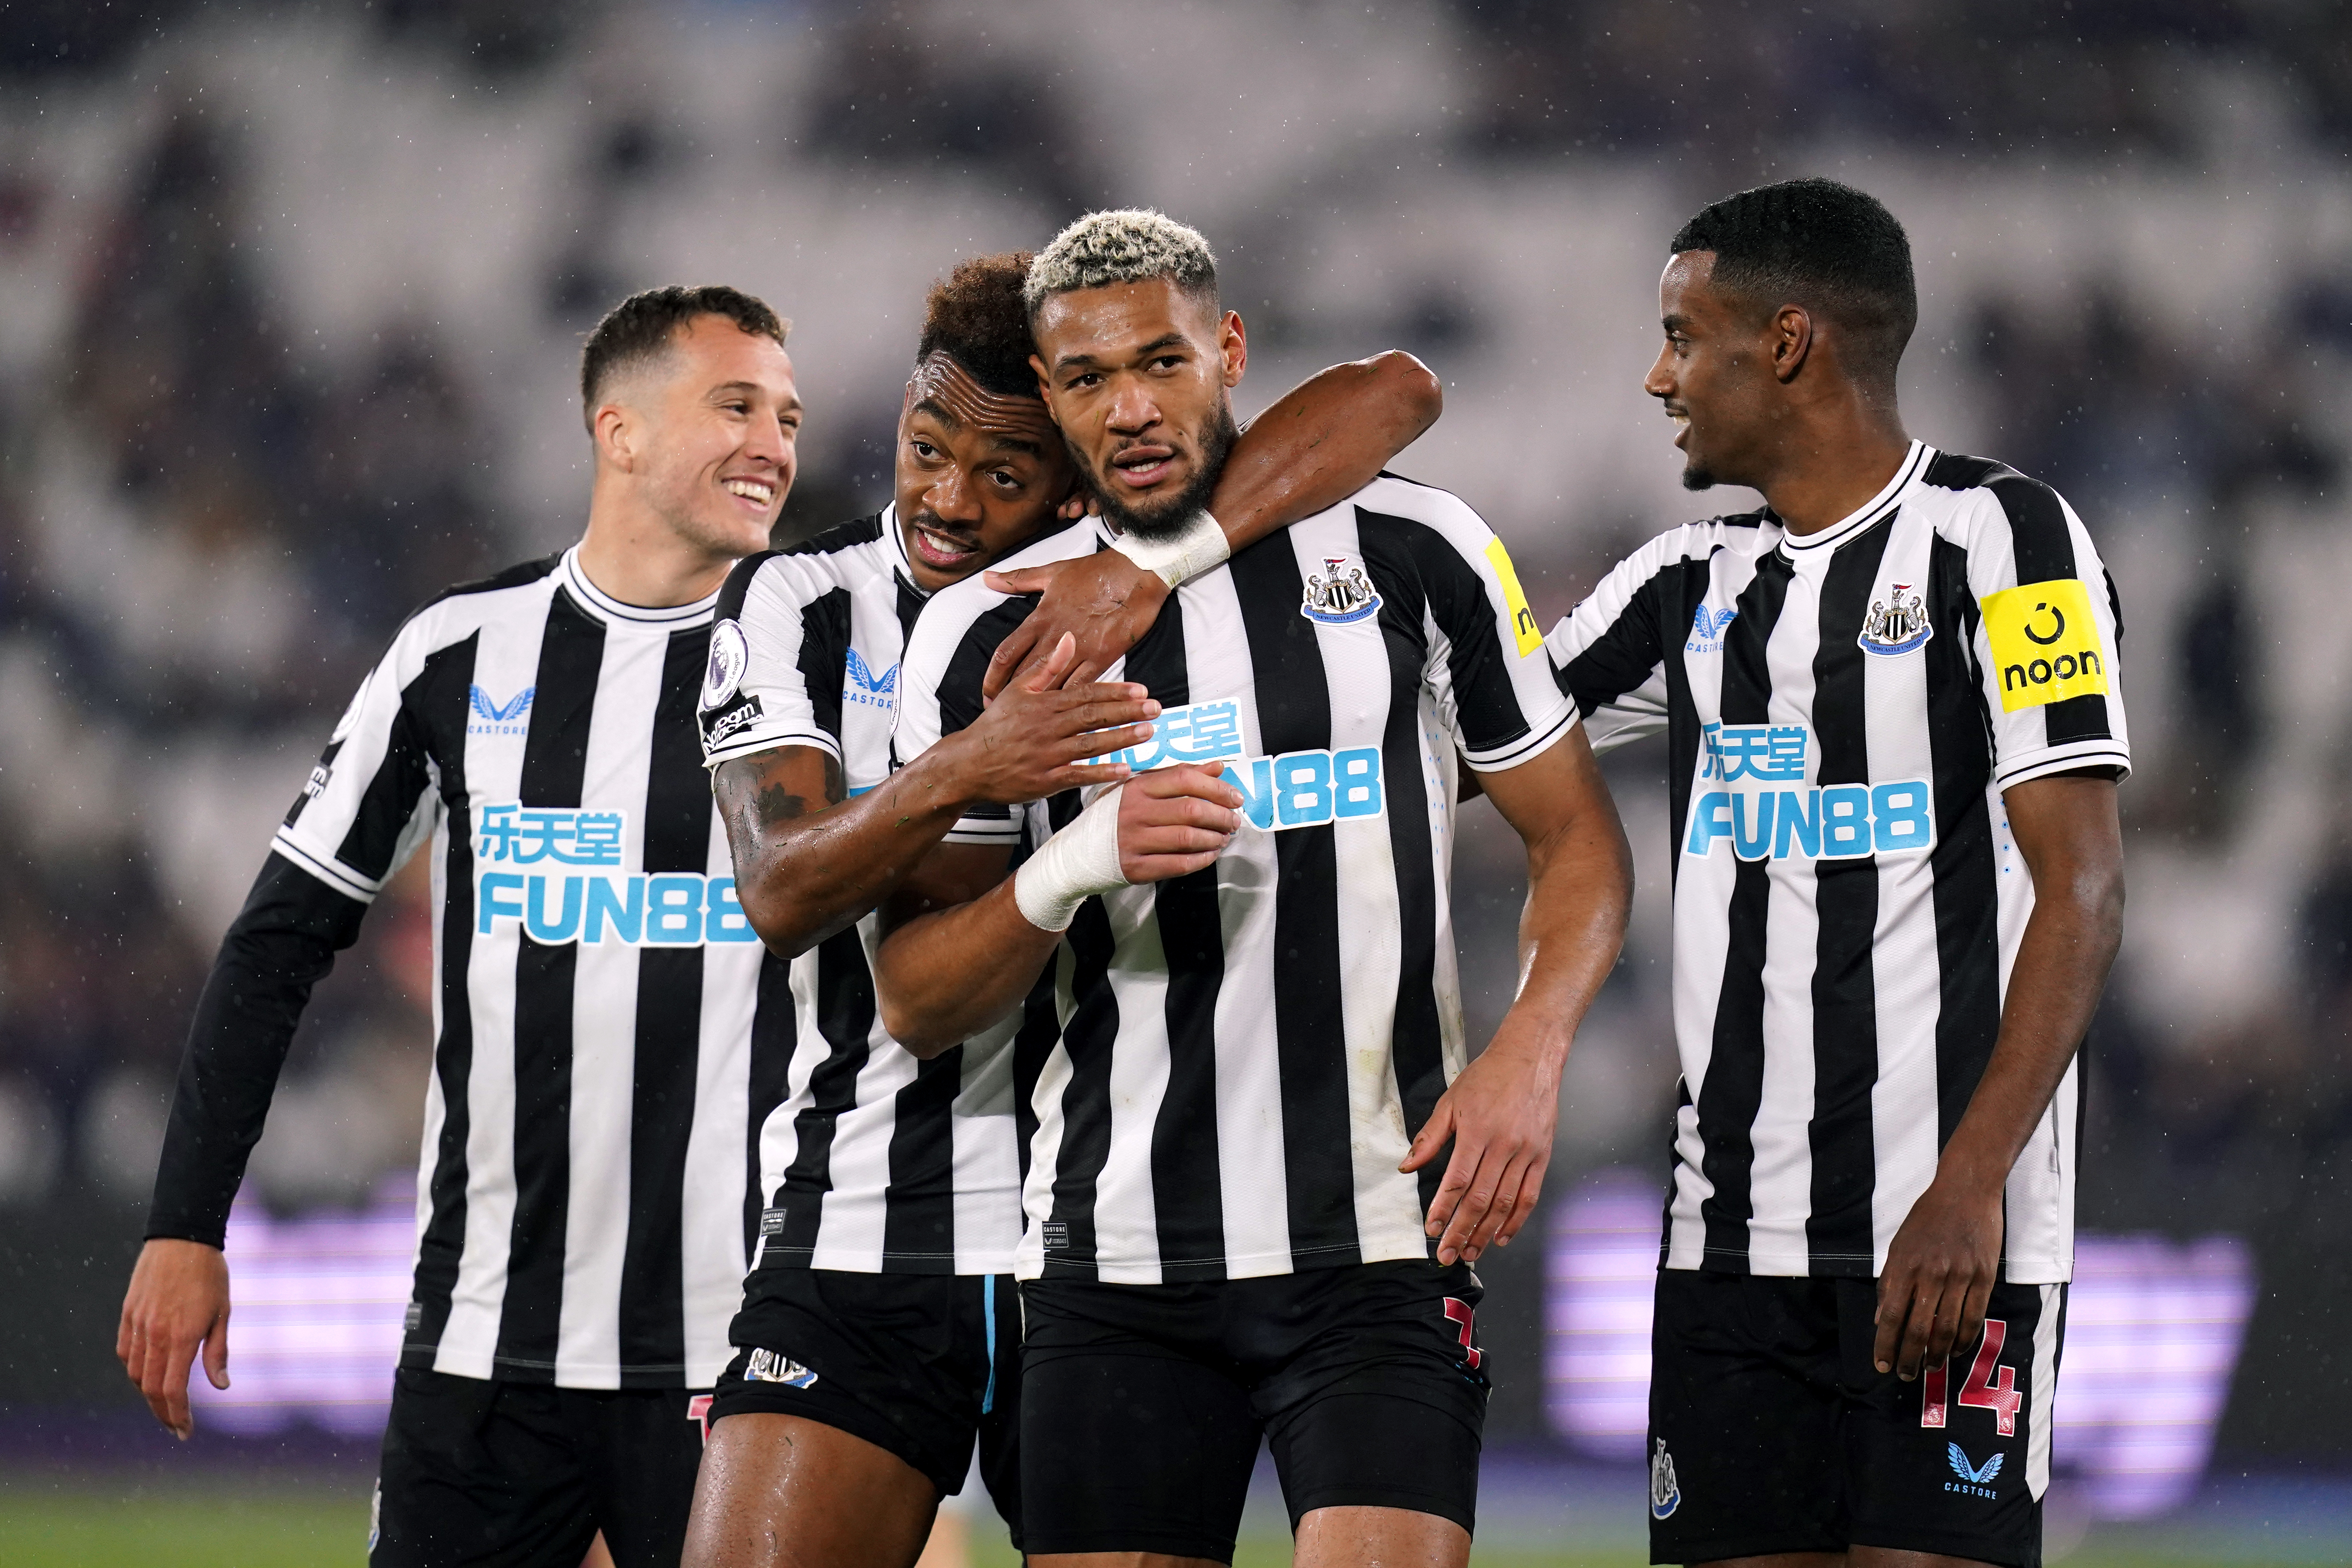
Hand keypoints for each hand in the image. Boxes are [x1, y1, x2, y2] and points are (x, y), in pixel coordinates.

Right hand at [117, 1238, 231, 1438]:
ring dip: (148, 1394)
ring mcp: (137, 1325)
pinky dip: (134, 1370)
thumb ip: (217, 1352)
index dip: (178, 1415)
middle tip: (176, 1427)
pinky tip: (147, 1375)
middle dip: (163, 1413)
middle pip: (150, 1388)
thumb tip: (221, 1387)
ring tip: (166, 1404)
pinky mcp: (127, 1315)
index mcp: (180, 1337)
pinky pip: (126, 1352)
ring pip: (135, 1373)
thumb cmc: (210, 1275)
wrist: (181, 1239)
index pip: (172, 1390)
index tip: (185, 1431)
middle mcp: (154, 1335)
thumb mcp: (222, 1313)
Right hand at [949, 633, 1158, 804]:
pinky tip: (1124, 770)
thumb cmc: (996, 726)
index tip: (1141, 689)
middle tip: (1155, 708)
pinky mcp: (1045, 780)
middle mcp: (1048, 728)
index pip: (1086, 695)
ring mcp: (1047, 755)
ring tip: (1148, 733)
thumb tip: (1068, 638)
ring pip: (1090, 745)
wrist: (968, 763)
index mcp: (1044, 704)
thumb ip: (1046, 666)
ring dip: (1121, 739)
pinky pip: (1078, 776)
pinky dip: (1101, 773)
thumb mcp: (1016, 690)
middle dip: (1127, 712)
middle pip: (1093, 717)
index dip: (1115, 692)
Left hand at [980, 552, 1170, 702]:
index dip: (992, 677)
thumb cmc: (1095, 572)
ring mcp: (1078, 651)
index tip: (987, 693)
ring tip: (1031, 723)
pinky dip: (1072, 703)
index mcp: (1039, 619)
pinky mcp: (1101, 658)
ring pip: (1051, 686)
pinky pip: (1081, 688)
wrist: (1134, 573)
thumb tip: (989, 578)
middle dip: (1011, 699)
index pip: (1006, 654)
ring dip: (1040, 706)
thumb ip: (1018, 579)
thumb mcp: (1051, 572)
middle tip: (1004, 714)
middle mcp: (1054, 639)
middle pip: (1024, 677)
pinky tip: (1066, 718)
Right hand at [1115, 764, 1241, 882]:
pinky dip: (1201, 860)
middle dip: (1221, 816)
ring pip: (1187, 838)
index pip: (1185, 779)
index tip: (1236, 798)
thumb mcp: (1140, 787)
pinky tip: (1211, 854)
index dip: (1216, 787)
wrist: (1077, 852)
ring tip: (1224, 837)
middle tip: (1234, 821)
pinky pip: (1178, 864)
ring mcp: (1133, 841)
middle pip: (1191, 810)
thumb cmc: (1115, 815)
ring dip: (1214, 838)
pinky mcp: (1135, 868)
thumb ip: (1179, 776)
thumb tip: (1218, 767)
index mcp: (1137, 786)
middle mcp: (1134, 812)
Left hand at [1402, 1015, 1563, 1265]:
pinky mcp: (1542, 1155)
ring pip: (1505, 1203)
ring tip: (1471, 1253)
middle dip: (1462, 1232)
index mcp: (1477, 1132)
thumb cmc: (1486, 1077)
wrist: (1530, 1058)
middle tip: (1448, 1255)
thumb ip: (1430, 1137)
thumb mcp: (1451, 1101)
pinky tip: (1501, 1236)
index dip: (1443, 1209)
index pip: (1457, 1181)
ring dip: (1486, 1232)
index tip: (1432, 1230)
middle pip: (1481, 1200)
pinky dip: (1516, 1220)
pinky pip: (1529, 1195)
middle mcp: (1503, 1146)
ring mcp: (1526, 1152)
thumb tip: (1407, 1166)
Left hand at [1872, 1173, 2003, 1379]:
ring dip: (1937, 1354)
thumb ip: (1891, 1282)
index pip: (1890, 1316)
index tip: (1881, 1364)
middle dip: (1909, 1357)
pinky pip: (1973, 1318)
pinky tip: (1954, 1351)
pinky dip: (1962, 1340)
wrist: (1966, 1190)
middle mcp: (1931, 1273)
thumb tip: (1881, 1319)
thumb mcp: (1899, 1245)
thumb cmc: (1927, 1217)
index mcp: (1904, 1265)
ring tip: (1929, 1367)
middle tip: (1904, 1374)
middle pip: (1918, 1329)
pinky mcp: (1984, 1276)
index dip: (1885, 1344)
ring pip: (1946, 1328)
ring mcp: (1960, 1276)